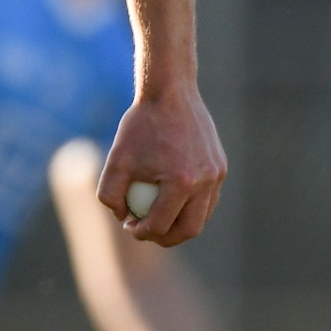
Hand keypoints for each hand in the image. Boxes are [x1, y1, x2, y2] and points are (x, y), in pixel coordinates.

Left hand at [97, 82, 224, 244]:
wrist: (170, 92)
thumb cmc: (140, 125)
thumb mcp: (116, 160)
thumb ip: (110, 195)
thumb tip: (123, 217)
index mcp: (181, 182)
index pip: (160, 225)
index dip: (141, 232)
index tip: (128, 225)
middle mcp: (205, 181)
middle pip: (189, 229)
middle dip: (165, 238)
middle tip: (146, 231)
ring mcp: (217, 175)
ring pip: (202, 216)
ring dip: (180, 224)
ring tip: (157, 218)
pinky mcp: (221, 167)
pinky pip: (208, 199)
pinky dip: (191, 206)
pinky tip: (170, 199)